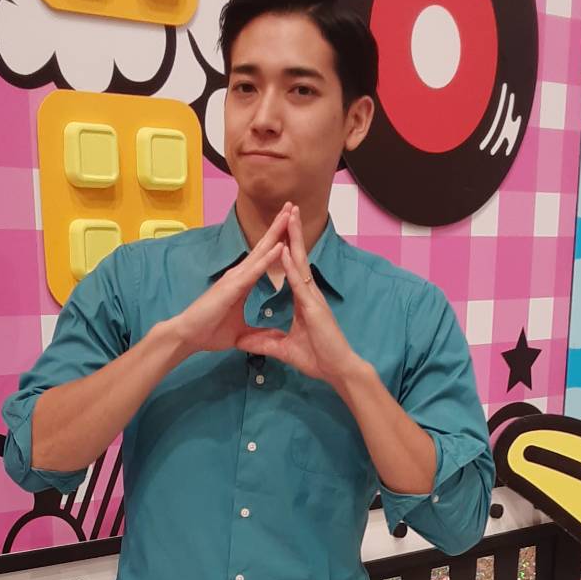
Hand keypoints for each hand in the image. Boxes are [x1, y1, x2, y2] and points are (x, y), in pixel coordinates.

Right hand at [169, 204, 290, 359]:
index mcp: (243, 282)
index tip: (292, 226)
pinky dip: (267, 258)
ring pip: (260, 252)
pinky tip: (279, 246)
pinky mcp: (232, 287)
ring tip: (288, 215)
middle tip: (292, 206)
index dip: (278, 241)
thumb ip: (257, 332)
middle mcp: (239, 274)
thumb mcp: (241, 333)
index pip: (264, 257)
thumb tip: (271, 337)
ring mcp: (235, 278)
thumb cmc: (210, 332)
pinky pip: (254, 271)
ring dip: (275, 234)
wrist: (188, 337)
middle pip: (263, 247)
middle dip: (279, 226)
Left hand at [235, 207, 359, 392]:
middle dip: (292, 233)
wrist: (338, 371)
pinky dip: (292, 266)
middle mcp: (310, 294)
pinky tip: (286, 250)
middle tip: (287, 208)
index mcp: (304, 300)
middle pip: (298, 257)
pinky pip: (300, 283)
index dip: (286, 248)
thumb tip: (242, 342)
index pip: (292, 268)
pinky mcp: (315, 308)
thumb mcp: (283, 350)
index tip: (279, 230)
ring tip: (289, 216)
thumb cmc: (318, 359)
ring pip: (301, 263)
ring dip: (294, 239)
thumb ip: (263, 343)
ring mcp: (313, 298)